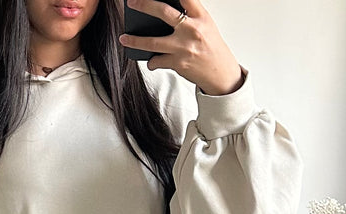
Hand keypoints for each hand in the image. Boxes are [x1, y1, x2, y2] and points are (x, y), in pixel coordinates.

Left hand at [120, 0, 244, 94]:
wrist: (221, 74)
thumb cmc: (211, 48)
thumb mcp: (205, 26)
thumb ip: (188, 16)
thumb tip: (163, 12)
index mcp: (200, 16)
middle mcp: (191, 29)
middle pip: (163, 12)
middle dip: (144, 5)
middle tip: (131, 2)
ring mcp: (183, 47)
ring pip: (152, 41)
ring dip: (135, 40)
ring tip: (124, 38)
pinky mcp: (178, 63)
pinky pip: (157, 61)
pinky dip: (152, 62)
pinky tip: (151, 61)